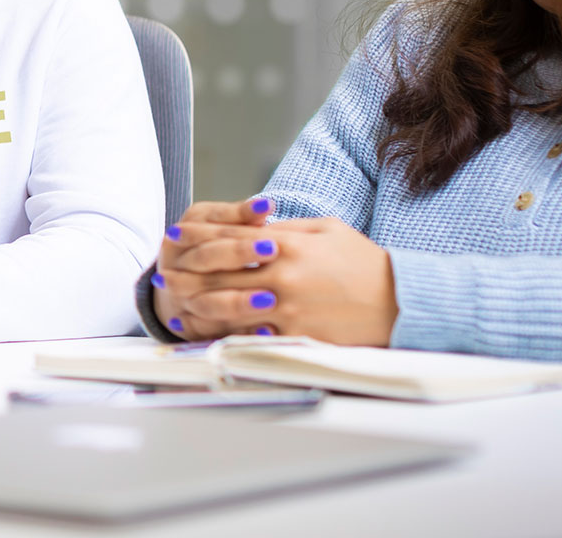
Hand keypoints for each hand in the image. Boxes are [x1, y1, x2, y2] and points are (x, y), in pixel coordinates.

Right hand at [152, 196, 273, 337]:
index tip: (267, 214)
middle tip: (272, 250)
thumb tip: (264, 205)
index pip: (208, 226)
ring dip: (238, 301)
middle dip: (238, 254)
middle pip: (205, 259)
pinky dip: (242, 333)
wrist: (179, 289)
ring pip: (208, 302)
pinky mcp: (195, 329)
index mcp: (183, 235)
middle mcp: (175, 266)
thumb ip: (241, 218)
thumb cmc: (215, 251)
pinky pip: (218, 334)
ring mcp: (182, 300)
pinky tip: (267, 331)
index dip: (238, 218)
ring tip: (270, 299)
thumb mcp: (218, 227)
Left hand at [180, 216, 398, 345]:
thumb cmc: (363, 263)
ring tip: (176, 305)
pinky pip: (252, 334)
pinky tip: (208, 334)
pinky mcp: (295, 334)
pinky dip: (227, 334)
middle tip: (163, 276)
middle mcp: (281, 275)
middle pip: (220, 273)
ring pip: (229, 307)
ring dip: (197, 305)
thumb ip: (285, 229)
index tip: (174, 235)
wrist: (399, 301)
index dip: (197, 236)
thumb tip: (254, 226)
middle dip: (187, 274)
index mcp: (286, 244)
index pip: (229, 237)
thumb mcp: (325, 230)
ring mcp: (286, 308)